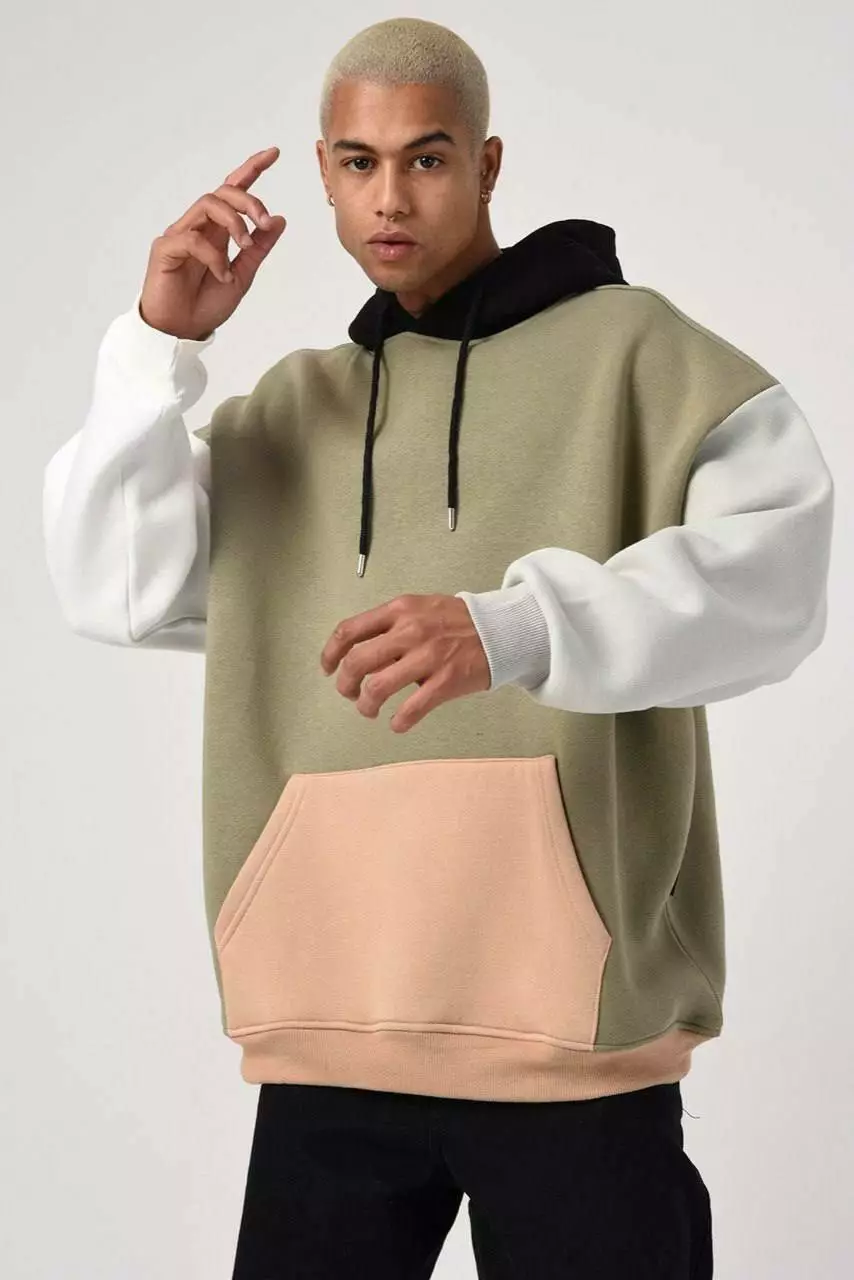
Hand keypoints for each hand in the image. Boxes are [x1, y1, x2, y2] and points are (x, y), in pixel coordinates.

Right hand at [138, 146, 286, 339]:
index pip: (233, 191)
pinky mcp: (165, 249)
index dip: (252, 169)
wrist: (181, 331)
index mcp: (217, 231)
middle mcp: (198, 226)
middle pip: (223, 193)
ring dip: (234, 222)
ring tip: (245, 245)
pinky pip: (192, 240)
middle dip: (249, 201)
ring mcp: (180, 235)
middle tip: (263, 222)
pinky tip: (222, 276)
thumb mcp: (243, 276)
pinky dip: (214, 257)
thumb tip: (278, 219)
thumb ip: (258, 248)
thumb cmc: (205, 304)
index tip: (274, 153)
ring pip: (207, 205)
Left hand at [319, 593, 491, 732]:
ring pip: (378, 688)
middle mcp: (409, 632)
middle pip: (357, 662)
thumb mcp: (419, 609)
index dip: (330, 654)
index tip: (328, 668)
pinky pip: (411, 709)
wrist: (500, 630)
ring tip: (369, 710)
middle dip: (346, 684)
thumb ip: (390, 627)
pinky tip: (397, 723)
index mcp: (399, 611)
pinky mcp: (445, 681)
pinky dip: (398, 722)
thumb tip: (362, 654)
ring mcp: (428, 657)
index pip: (349, 631)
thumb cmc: (456, 621)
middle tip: (350, 693)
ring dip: (366, 705)